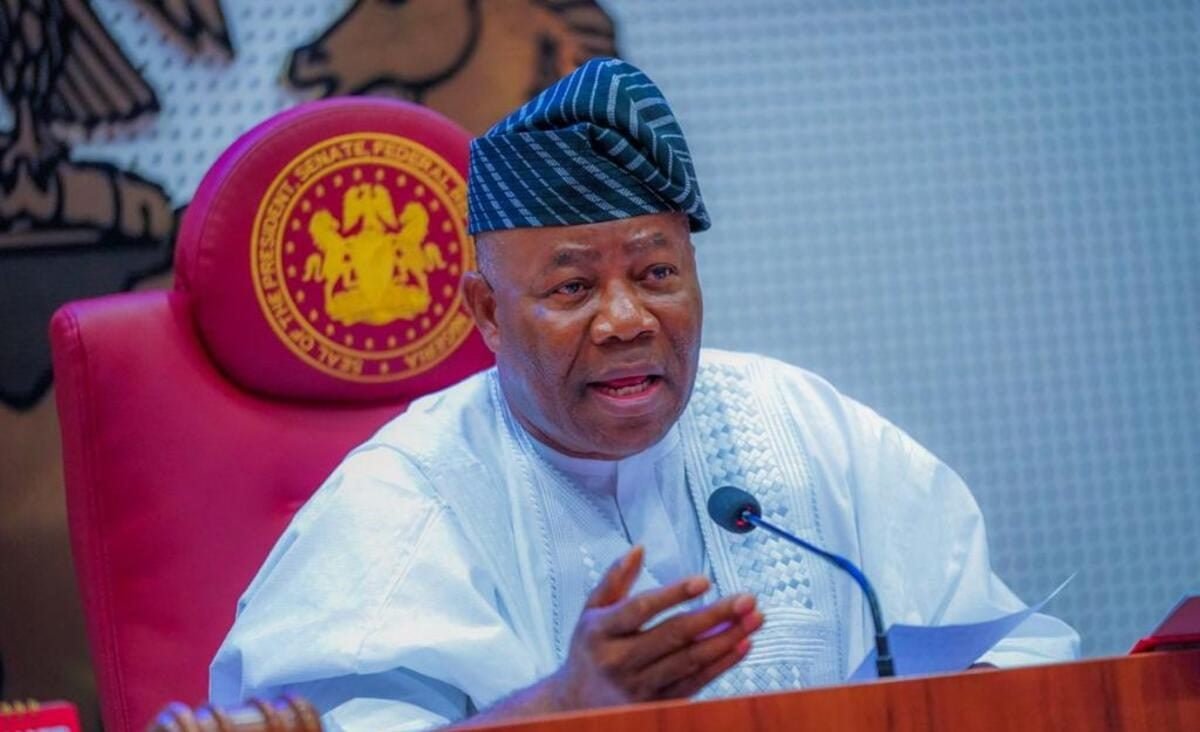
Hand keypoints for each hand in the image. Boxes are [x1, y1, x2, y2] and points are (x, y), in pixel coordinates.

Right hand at [548, 546, 762, 708]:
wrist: (576, 705)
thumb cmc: (589, 650)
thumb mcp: (591, 611)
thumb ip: (615, 579)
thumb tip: (639, 549)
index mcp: (601, 632)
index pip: (640, 609)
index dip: (673, 594)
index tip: (703, 580)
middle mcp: (619, 661)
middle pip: (673, 636)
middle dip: (714, 616)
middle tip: (745, 599)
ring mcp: (640, 686)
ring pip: (691, 660)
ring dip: (726, 639)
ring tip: (754, 618)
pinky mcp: (657, 704)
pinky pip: (696, 682)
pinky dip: (722, 664)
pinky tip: (742, 644)